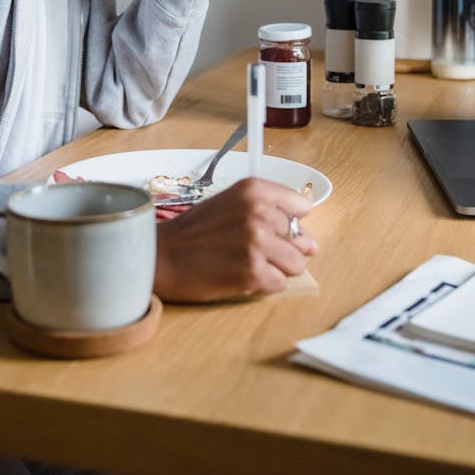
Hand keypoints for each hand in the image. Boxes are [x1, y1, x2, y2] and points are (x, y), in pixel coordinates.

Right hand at [153, 178, 317, 302]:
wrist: (163, 257)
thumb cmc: (195, 232)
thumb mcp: (232, 205)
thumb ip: (271, 214)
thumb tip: (311, 244)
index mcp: (254, 190)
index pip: (301, 207)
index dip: (289, 222)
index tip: (271, 228)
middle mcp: (259, 212)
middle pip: (300, 239)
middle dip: (281, 249)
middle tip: (247, 249)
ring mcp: (257, 242)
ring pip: (296, 264)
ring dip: (275, 269)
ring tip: (245, 263)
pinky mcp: (253, 272)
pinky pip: (280, 284)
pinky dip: (263, 285)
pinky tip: (239, 275)